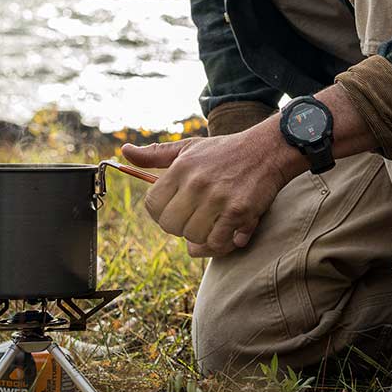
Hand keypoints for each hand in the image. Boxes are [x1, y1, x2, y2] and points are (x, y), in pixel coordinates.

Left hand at [119, 122, 297, 253]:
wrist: (267, 150)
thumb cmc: (224, 151)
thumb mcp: (188, 148)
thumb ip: (155, 154)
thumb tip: (124, 152)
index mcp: (181, 168)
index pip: (152, 205)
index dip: (161, 214)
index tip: (175, 210)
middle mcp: (196, 183)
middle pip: (170, 225)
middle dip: (180, 227)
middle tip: (195, 219)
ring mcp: (217, 198)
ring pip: (192, 237)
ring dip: (202, 237)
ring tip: (213, 225)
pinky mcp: (238, 211)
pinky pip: (218, 242)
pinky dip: (222, 243)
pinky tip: (231, 231)